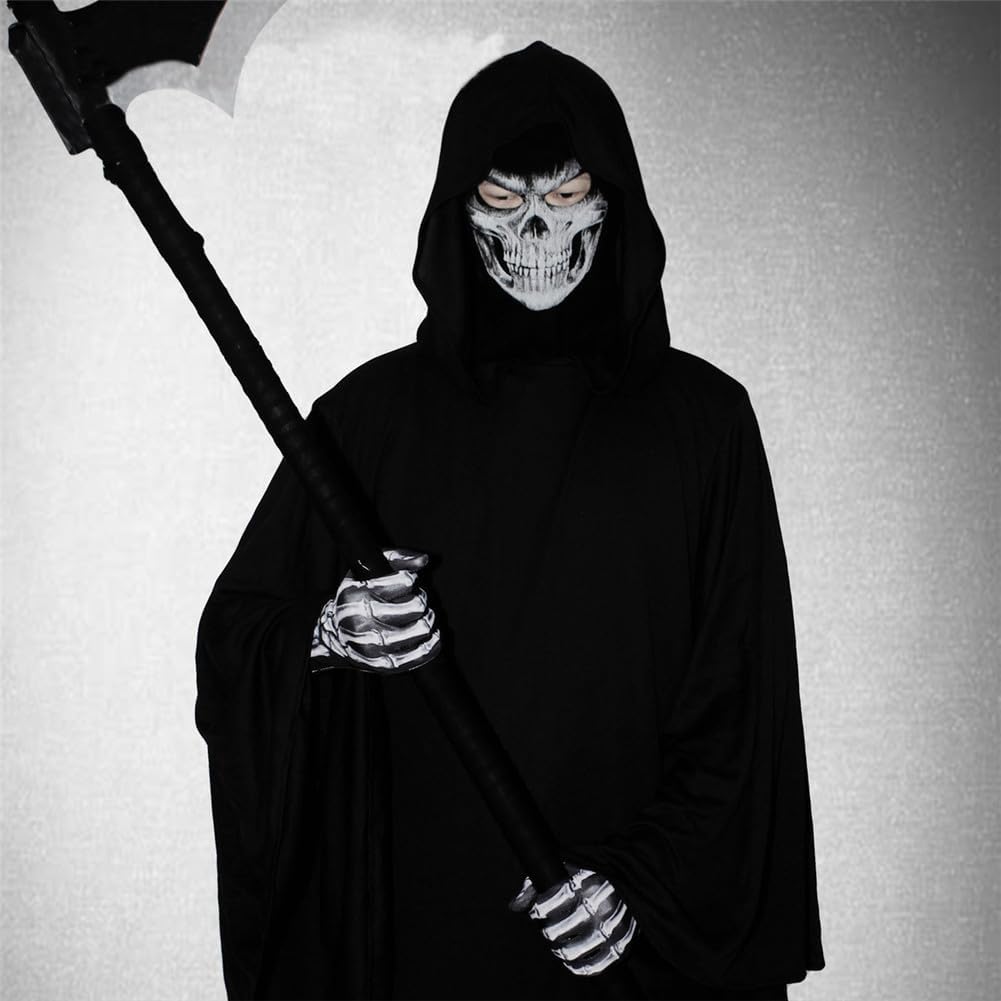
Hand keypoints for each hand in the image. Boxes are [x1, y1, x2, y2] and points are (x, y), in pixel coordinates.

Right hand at [310, 547, 440, 673]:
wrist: (336, 635)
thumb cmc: (357, 598)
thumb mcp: (366, 571)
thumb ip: (396, 558)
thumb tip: (424, 559)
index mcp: (358, 594)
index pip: (405, 581)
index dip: (412, 579)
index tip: (408, 582)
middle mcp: (363, 620)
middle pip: (416, 605)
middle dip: (422, 599)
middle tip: (416, 600)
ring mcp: (373, 646)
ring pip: (420, 629)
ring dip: (429, 620)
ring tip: (423, 616)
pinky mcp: (383, 664)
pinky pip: (418, 656)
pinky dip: (432, 645)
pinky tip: (433, 636)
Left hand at [509, 865, 636, 975]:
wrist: (633, 881)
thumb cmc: (592, 875)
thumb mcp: (565, 869)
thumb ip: (537, 883)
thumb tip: (515, 905)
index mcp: (585, 882)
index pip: (548, 904)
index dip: (538, 910)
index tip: (539, 910)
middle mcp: (599, 905)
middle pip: (556, 931)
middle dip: (547, 931)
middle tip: (548, 928)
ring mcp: (612, 927)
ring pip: (571, 950)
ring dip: (559, 950)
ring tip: (558, 944)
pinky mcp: (622, 945)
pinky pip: (594, 966)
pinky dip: (578, 967)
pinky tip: (571, 959)